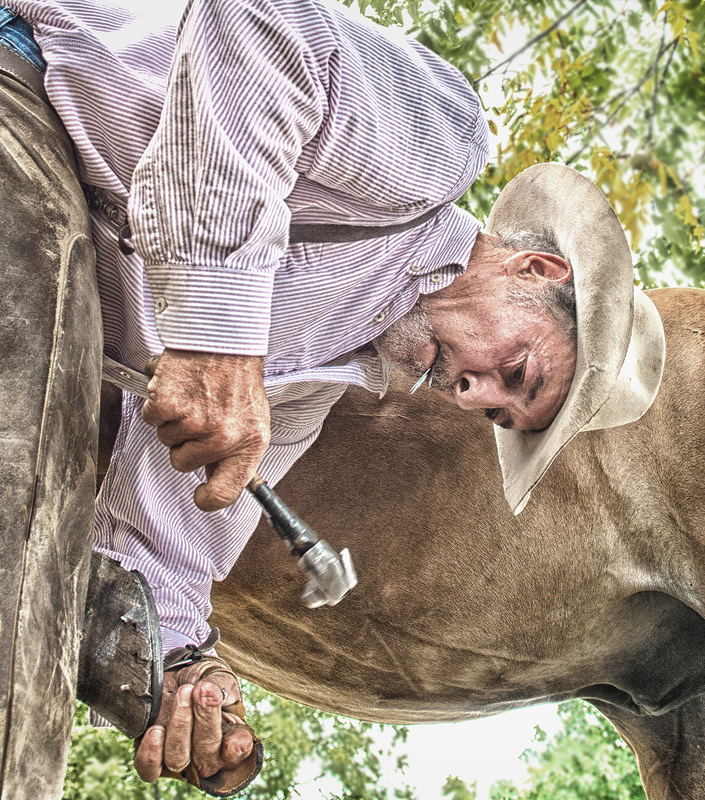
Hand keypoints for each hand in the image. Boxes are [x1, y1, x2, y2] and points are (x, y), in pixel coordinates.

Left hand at [134, 662, 258, 793]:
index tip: (235, 740)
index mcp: (230, 741)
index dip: (236, 750)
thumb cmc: (204, 679)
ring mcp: (180, 760)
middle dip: (206, 719)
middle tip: (202, 689)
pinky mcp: (154, 759)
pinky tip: (155, 731)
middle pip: (207, 754)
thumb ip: (221, 687)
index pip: (236, 754)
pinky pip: (150, 769)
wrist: (176, 675)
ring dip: (180, 726)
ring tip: (182, 693)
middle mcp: (206, 758)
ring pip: (179, 759)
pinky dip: (151, 753)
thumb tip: (212, 693)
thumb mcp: (218, 677)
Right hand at [142, 349, 269, 510]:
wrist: (225, 339)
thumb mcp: (253, 420)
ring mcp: (195, 423)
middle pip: (182, 463)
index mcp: (248, 445)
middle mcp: (222, 438)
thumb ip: (237, 452)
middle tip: (201, 414)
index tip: (201, 496)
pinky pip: (152, 418)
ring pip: (166, 439)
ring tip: (194, 397)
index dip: (208, 499)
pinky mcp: (170, 405)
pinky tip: (178, 389)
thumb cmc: (238, 378)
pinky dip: (158, 404)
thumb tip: (215, 479)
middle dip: (186, 442)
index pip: (225, 493)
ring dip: (174, 420)